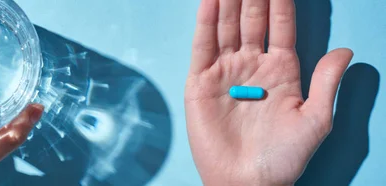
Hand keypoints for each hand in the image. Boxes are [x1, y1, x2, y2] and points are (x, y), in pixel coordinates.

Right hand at [185, 0, 351, 184]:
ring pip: (225, 27)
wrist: (247, 182)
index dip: (280, 3)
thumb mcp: (315, 119)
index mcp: (280, 70)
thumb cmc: (283, 157)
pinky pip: (202, 46)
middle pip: (251, 20)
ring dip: (227, 3)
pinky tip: (209, 1)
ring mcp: (225, 72)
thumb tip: (346, 52)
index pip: (280, 26)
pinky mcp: (201, 83)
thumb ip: (326, 82)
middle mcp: (251, 66)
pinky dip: (205, 22)